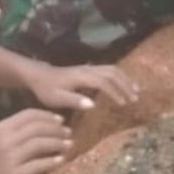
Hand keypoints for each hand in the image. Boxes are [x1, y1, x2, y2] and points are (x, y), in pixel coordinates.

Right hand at [0, 110, 72, 173]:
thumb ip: (18, 132)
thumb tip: (47, 126)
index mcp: (3, 127)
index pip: (29, 114)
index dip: (48, 116)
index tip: (61, 120)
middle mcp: (7, 139)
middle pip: (38, 128)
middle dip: (57, 129)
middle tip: (69, 133)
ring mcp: (11, 157)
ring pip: (40, 144)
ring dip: (58, 143)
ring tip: (69, 145)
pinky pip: (39, 165)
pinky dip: (53, 161)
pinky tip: (61, 161)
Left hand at [22, 63, 141, 112]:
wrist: (37, 75)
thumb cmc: (46, 89)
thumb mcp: (56, 98)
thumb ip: (74, 100)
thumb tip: (93, 105)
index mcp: (81, 77)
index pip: (103, 82)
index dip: (115, 92)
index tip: (124, 104)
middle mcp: (87, 69)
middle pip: (112, 72)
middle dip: (125, 84)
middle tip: (135, 98)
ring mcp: (88, 68)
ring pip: (112, 69)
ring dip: (125, 79)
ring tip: (135, 91)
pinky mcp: (88, 70)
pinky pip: (108, 70)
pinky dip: (120, 77)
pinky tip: (124, 86)